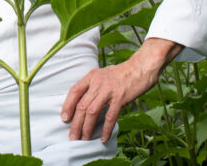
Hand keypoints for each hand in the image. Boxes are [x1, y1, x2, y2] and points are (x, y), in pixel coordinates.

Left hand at [60, 37, 181, 142]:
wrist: (141, 67)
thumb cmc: (123, 73)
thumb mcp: (103, 74)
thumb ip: (94, 85)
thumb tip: (85, 101)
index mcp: (92, 76)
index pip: (74, 91)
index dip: (67, 106)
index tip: (64, 118)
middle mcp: (97, 83)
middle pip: (82, 105)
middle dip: (76, 123)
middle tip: (73, 136)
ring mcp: (109, 90)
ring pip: (92, 112)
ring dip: (87, 128)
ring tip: (84, 139)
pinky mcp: (120, 98)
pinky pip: (110, 116)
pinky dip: (106, 128)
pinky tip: (103, 137)